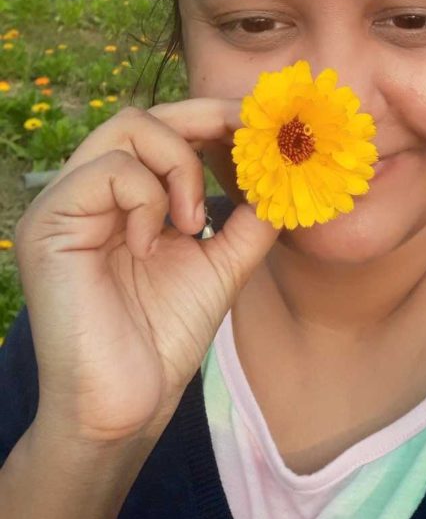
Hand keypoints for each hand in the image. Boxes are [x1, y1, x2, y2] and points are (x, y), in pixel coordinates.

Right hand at [13, 100, 278, 444]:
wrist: (125, 404)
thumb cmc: (164, 336)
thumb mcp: (221, 264)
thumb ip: (247, 219)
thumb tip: (282, 174)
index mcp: (123, 198)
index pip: (164, 129)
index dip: (214, 116)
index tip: (263, 124)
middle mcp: (90, 191)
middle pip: (144, 114)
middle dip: (207, 117)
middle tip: (252, 139)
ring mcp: (66, 203)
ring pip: (128, 127)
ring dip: (180, 166)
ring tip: (193, 224)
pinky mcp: (50, 223)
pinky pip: (111, 172)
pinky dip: (149, 200)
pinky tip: (154, 245)